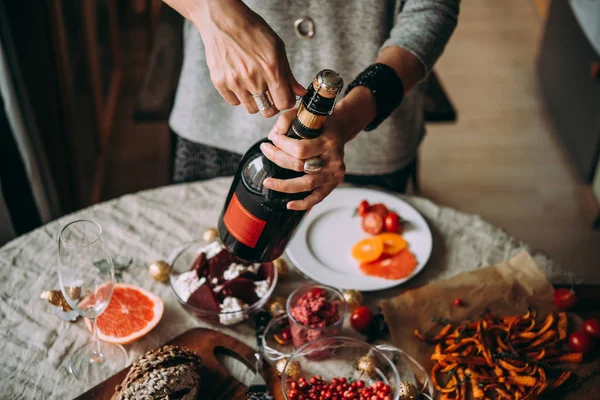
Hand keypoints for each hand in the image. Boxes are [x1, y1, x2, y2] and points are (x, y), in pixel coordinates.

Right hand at [190, 0, 305, 116]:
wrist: (223, 20)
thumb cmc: (251, 30)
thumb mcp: (277, 48)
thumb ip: (288, 74)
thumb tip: (299, 92)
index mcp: (271, 68)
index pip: (284, 103)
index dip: (286, 102)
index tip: (284, 97)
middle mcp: (253, 78)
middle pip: (268, 111)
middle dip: (272, 105)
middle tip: (270, 94)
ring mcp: (235, 81)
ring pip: (251, 109)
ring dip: (256, 101)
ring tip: (254, 86)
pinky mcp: (220, 82)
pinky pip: (234, 102)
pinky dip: (239, 97)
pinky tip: (241, 83)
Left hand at [259, 87, 376, 209]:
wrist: (340, 129)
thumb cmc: (321, 123)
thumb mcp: (306, 114)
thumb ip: (286, 120)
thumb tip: (273, 135)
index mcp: (328, 142)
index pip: (300, 149)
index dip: (281, 145)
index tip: (271, 138)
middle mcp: (333, 160)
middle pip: (299, 165)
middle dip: (277, 158)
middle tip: (265, 150)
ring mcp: (333, 174)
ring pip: (306, 184)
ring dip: (284, 185)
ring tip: (268, 182)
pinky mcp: (333, 184)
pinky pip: (317, 198)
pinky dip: (303, 204)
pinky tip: (289, 205)